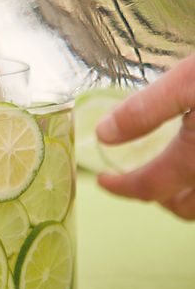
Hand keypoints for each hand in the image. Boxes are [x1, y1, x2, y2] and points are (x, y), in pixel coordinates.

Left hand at [96, 55, 194, 219]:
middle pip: (184, 207)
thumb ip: (146, 109)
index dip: (122, 188)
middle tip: (133, 179)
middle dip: (157, 197)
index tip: (102, 181)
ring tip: (168, 174)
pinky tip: (193, 161)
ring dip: (184, 196)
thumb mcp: (188, 81)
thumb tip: (104, 134)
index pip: (150, 187)